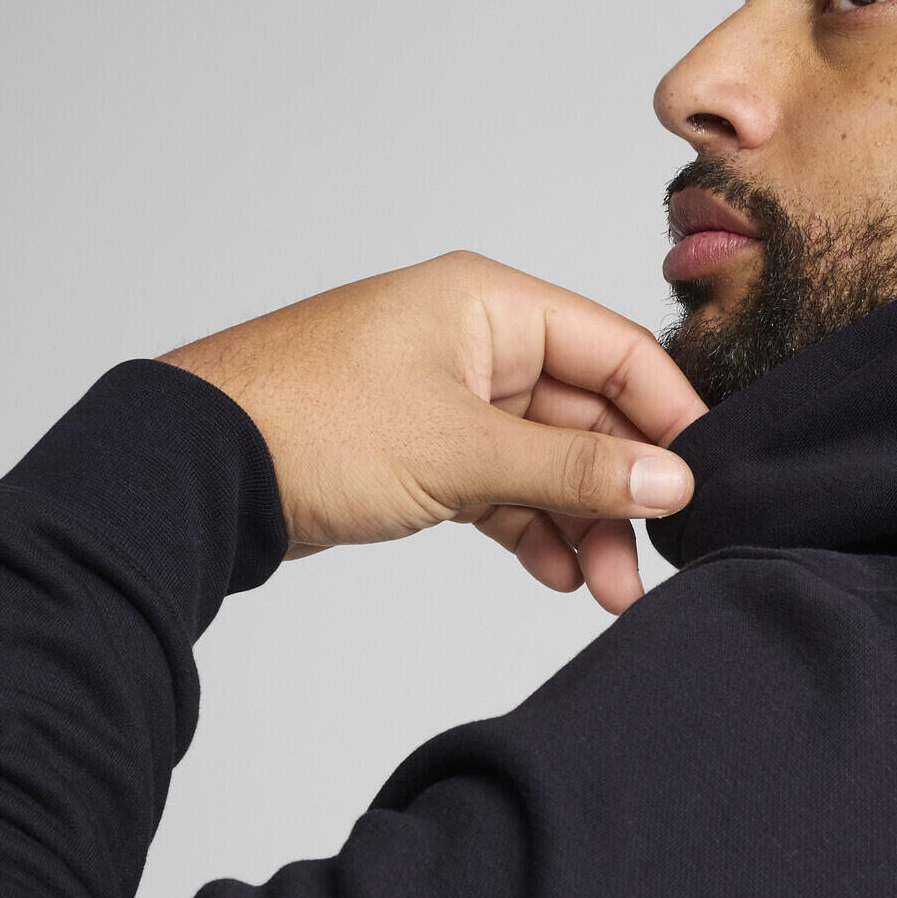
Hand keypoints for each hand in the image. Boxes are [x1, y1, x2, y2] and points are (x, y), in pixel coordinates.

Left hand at [158, 251, 708, 613]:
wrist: (195, 467)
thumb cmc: (312, 424)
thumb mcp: (464, 452)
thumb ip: (576, 471)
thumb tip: (671, 483)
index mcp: (492, 306)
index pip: (618, 353)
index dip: (668, 419)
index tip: (701, 486)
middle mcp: (477, 343)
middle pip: (588, 417)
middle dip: (621, 493)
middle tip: (652, 563)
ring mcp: (449, 399)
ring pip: (548, 462)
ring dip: (582, 523)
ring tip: (608, 591)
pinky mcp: (424, 451)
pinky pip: (504, 488)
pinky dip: (532, 529)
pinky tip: (556, 574)